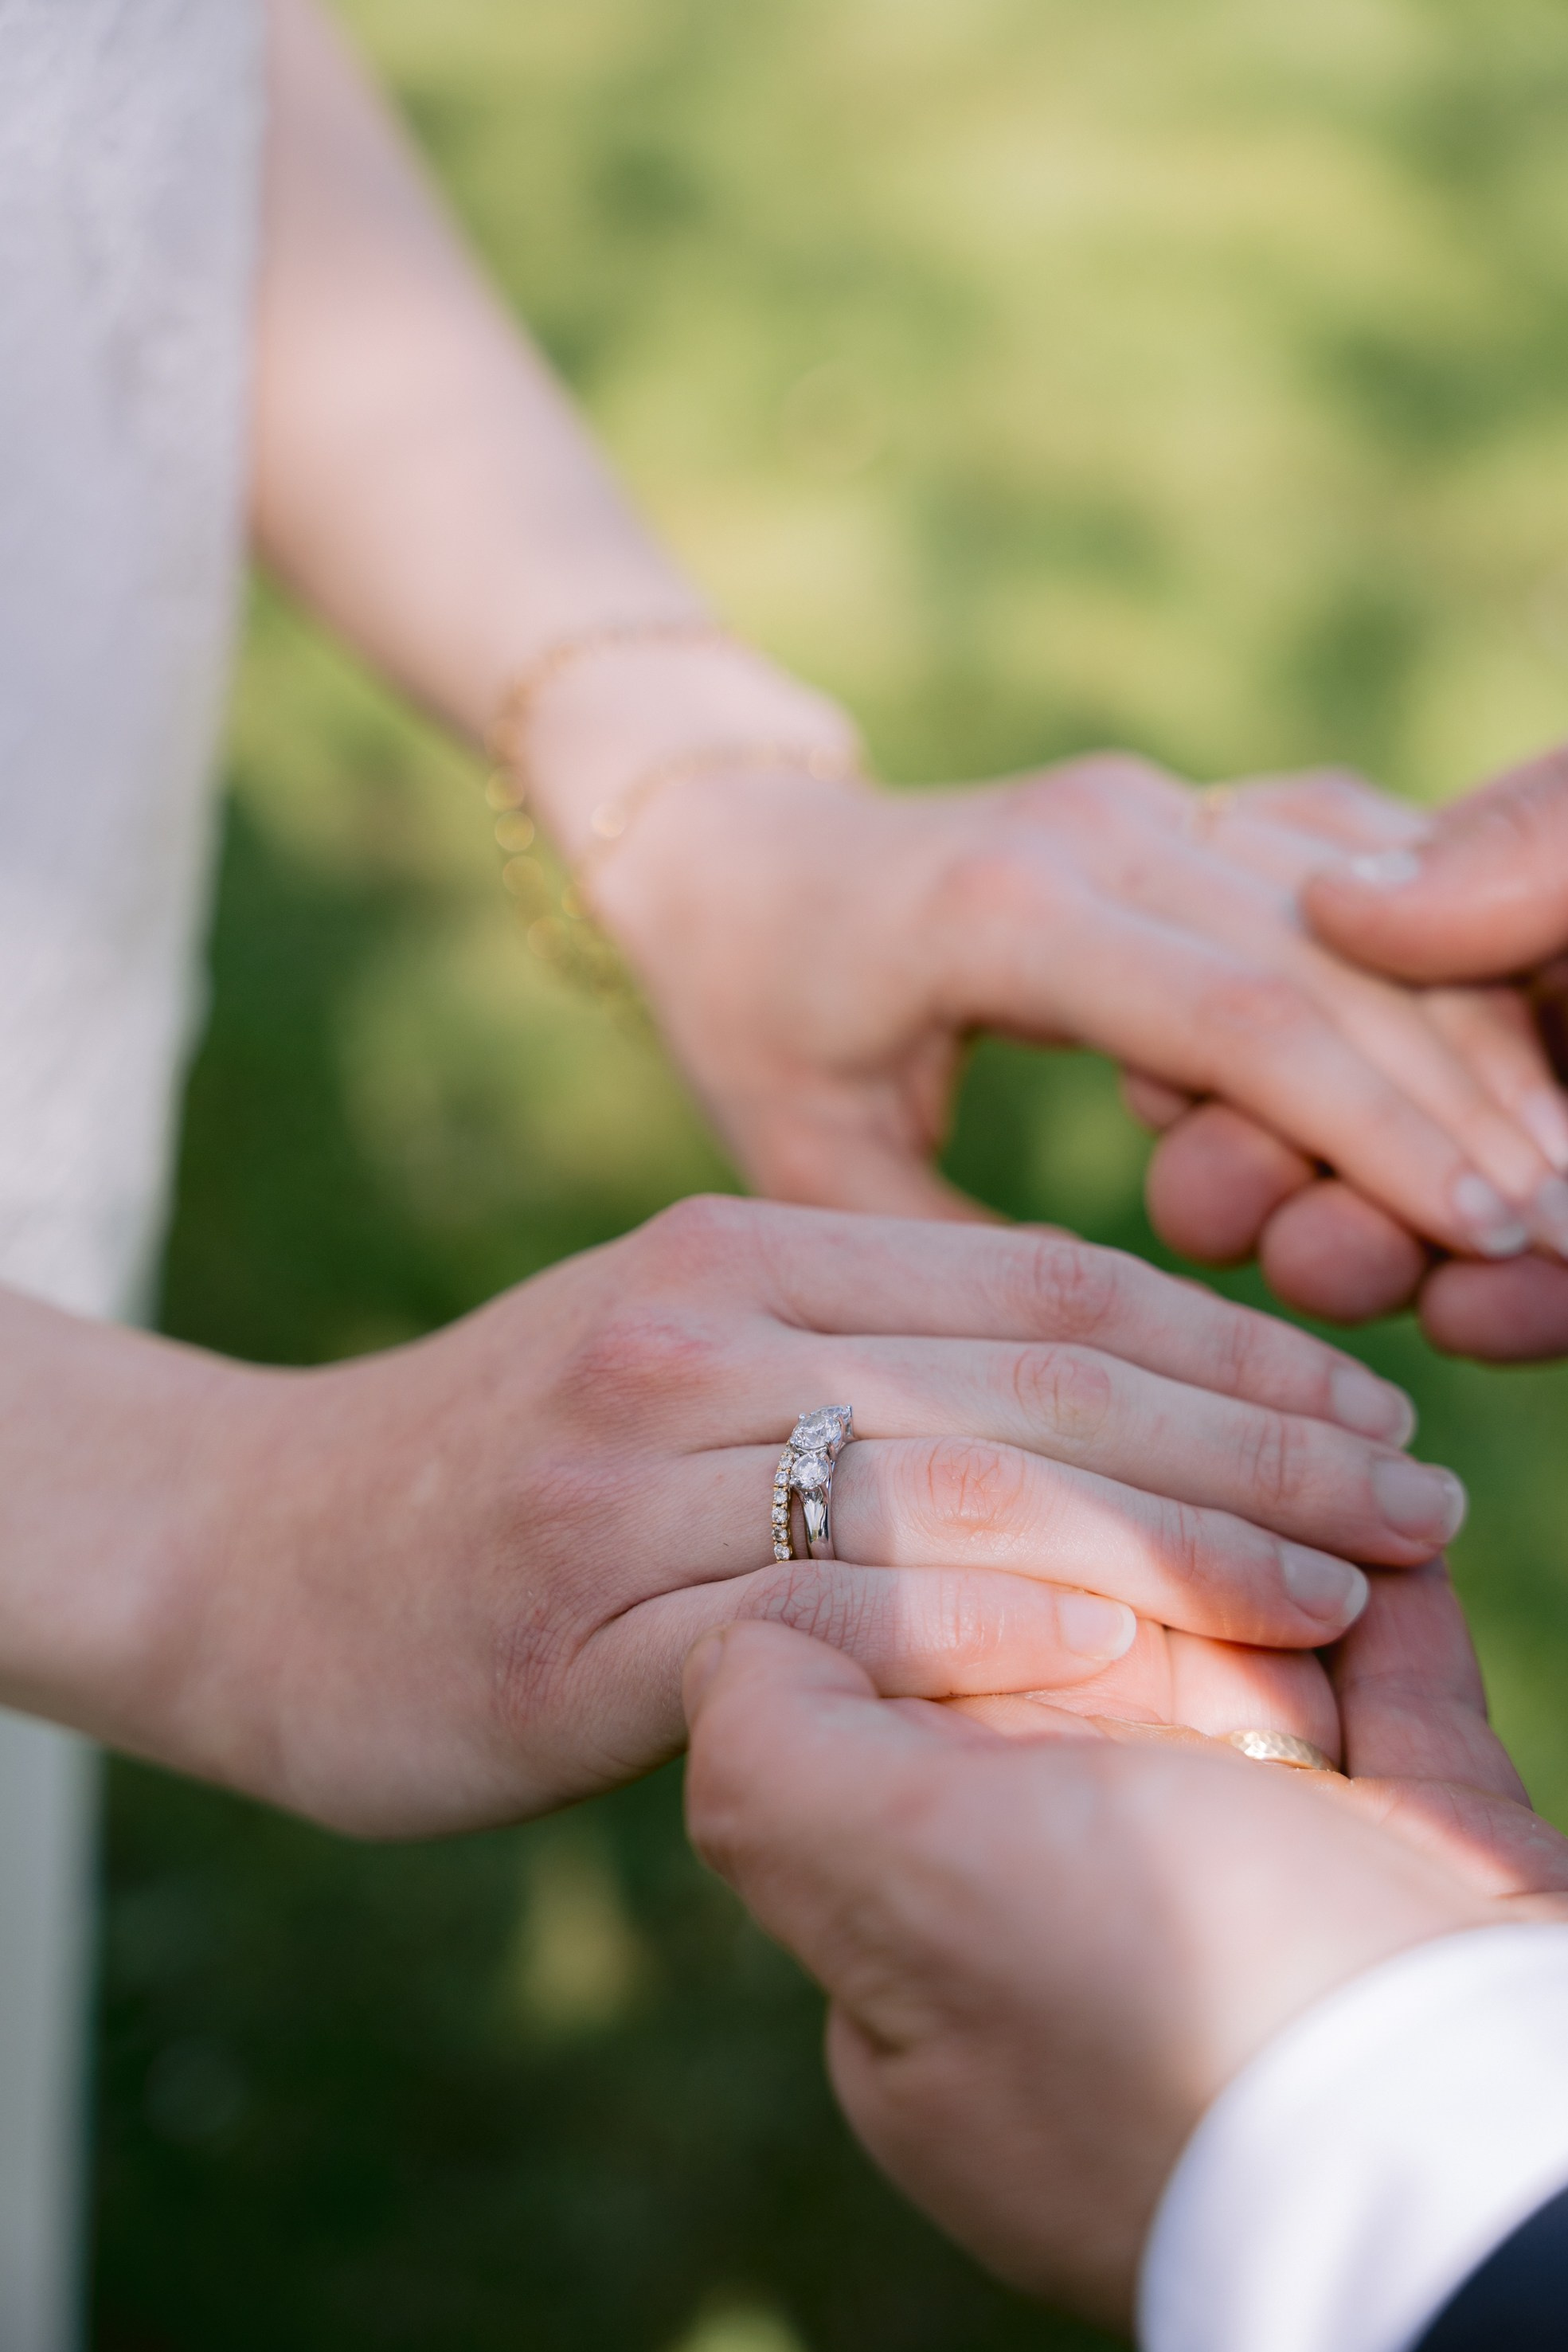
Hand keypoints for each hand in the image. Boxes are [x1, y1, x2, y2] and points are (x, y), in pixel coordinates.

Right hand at [40, 1202, 1449, 1835]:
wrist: (249, 1555)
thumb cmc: (493, 1465)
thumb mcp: (673, 1352)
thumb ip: (854, 1349)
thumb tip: (1089, 1402)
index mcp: (741, 1240)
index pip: (1042, 1280)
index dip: (1230, 1342)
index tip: (1368, 1407)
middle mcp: (698, 1323)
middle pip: (1038, 1378)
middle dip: (1256, 1441)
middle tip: (1418, 1504)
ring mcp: (637, 1467)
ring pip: (963, 1495)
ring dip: (1178, 1550)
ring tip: (1335, 1602)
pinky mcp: (587, 1620)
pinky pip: (837, 1626)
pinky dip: (1002, 1652)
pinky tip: (1138, 1680)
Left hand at [584, 741, 1567, 1264]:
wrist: (734, 852)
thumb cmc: (758, 1021)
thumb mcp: (817, 1165)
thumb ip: (961, 1260)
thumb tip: (1131, 1371)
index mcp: (1003, 910)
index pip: (1247, 1014)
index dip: (1385, 1128)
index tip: (1493, 1233)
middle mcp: (1100, 824)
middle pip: (1340, 958)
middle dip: (1473, 1097)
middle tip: (1567, 1227)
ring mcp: (1149, 797)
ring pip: (1368, 907)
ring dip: (1476, 1032)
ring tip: (1556, 1166)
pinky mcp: (1182, 803)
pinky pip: (1344, 860)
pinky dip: (1433, 954)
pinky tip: (1509, 1050)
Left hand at [683, 1563, 1567, 2333]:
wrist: (1473, 2152)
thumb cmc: (1174, 2018)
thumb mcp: (906, 1891)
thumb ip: (771, 1757)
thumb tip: (752, 1631)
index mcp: (941, 1941)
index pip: (908, 1689)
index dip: (974, 1599)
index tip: (1063, 1592)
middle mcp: (1082, 1916)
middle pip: (1076, 1660)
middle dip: (1131, 1572)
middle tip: (1196, 1531)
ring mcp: (1252, 1899)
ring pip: (1232, 1662)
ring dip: (1268, 1568)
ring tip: (1314, 1490)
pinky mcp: (1405, 1872)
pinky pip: (1381, 1703)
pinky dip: (1389, 1620)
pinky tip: (1392, 1559)